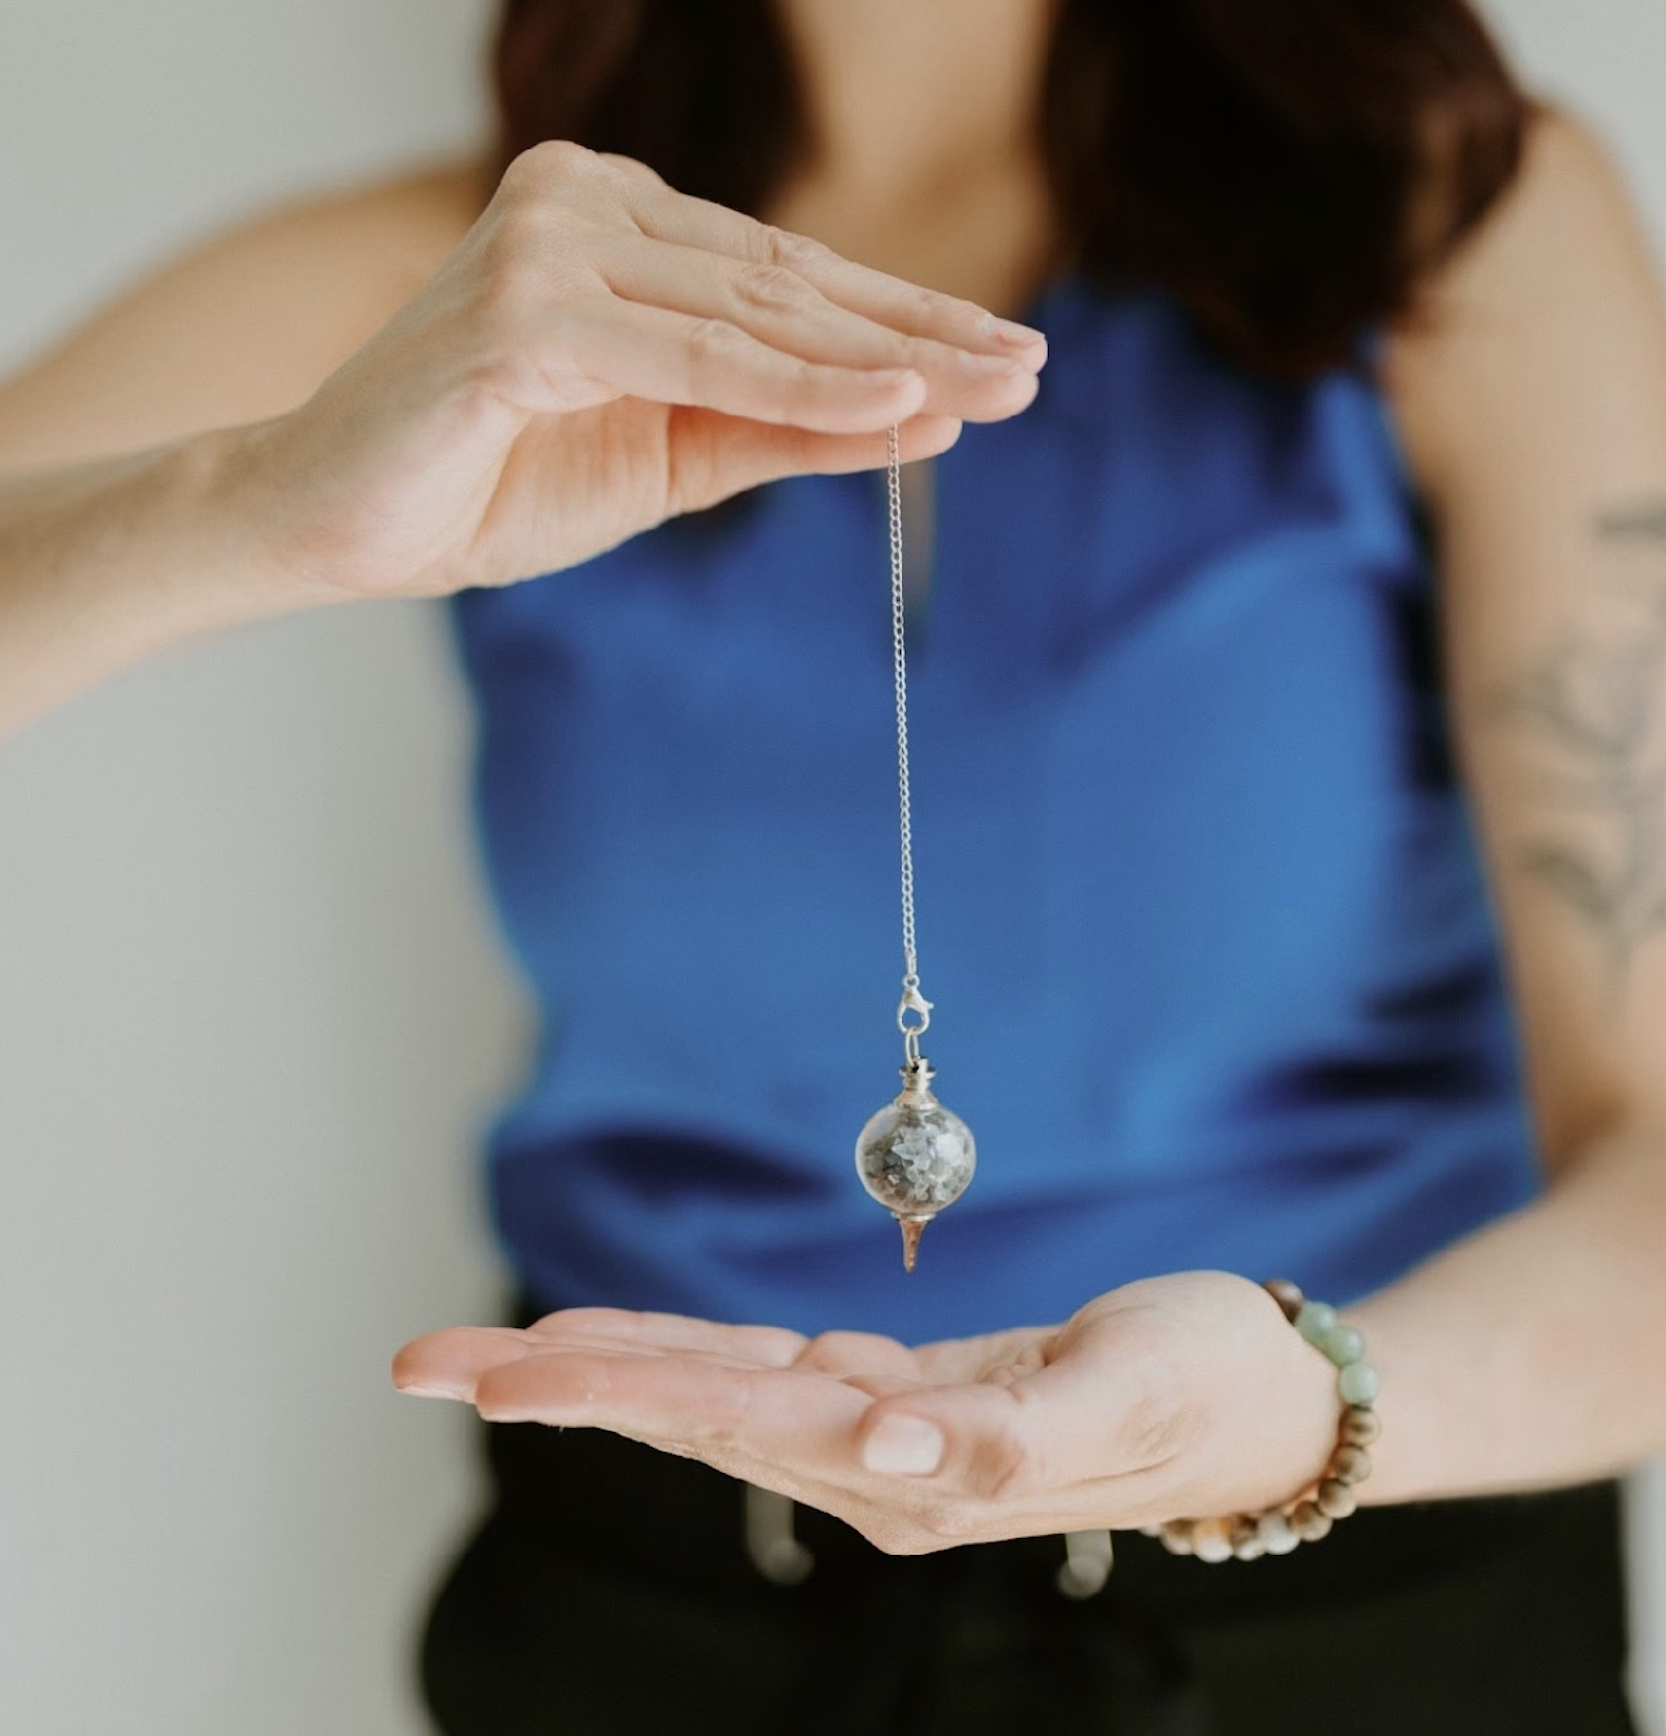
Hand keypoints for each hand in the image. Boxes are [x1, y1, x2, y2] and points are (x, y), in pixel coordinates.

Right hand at [227, 142, 1045, 600]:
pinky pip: (697, 359)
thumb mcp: (668, 455)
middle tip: (1030, 369)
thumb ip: (784, 425)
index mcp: (612, 219)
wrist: (326, 521)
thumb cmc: (482, 480)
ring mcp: (549, 244)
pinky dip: (800, 389)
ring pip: (756, 314)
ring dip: (886, 359)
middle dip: (920, 334)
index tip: (1007, 359)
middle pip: (788, 282)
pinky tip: (897, 404)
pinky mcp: (523, 310)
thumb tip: (927, 412)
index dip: (902, 320)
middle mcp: (583, 203)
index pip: (784, 275)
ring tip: (993, 386)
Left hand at [392, 1273, 1339, 1553]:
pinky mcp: (898, 1400)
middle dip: (554, 1384)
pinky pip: (765, 1374)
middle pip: (686, 1415)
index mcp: (917, 1475)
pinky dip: (682, 1353)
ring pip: (711, 1395)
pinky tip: (620, 1350)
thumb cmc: (1205, 1388)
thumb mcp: (1124, 1401)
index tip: (501, 1374)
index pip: (728, 1421)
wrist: (1261, 1403)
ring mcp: (882, 1438)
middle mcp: (878, 1468)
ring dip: (597, 1370)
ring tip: (486, 1357)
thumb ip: (1004, 1444)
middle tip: (419, 1363)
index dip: (609, 1389)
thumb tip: (882, 1458)